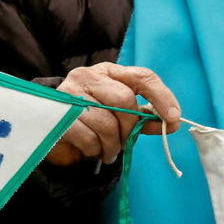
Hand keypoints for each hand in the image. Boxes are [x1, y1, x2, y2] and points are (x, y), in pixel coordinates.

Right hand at [46, 63, 180, 166]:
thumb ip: (144, 118)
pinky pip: (88, 138)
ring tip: (108, 151)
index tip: (173, 118)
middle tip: (125, 142)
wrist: (50, 129)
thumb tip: (172, 123)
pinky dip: (95, 150)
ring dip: (112, 145)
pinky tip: (92, 150)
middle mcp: (88, 76)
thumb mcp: (120, 116)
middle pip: (123, 100)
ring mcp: (70, 94)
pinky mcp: (59, 116)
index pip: (141, 77)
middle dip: (129, 128)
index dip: (161, 96)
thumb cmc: (91, 120)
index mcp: (109, 72)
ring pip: (106, 123)